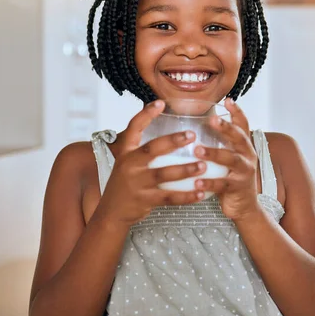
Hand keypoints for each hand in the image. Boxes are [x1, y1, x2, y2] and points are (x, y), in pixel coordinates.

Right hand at [95, 100, 206, 227]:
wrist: (111, 213)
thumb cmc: (125, 184)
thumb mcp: (126, 163)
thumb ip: (141, 151)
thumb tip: (166, 135)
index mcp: (125, 152)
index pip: (133, 128)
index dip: (146, 114)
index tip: (160, 102)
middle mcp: (129, 165)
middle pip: (152, 149)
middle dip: (172, 141)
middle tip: (192, 135)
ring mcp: (136, 183)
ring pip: (163, 174)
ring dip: (185, 170)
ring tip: (203, 165)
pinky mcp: (144, 200)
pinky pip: (169, 197)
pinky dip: (186, 196)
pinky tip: (201, 193)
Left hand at [194, 98, 261, 220]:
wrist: (245, 207)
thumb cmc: (230, 178)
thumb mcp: (229, 158)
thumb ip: (219, 143)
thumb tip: (194, 127)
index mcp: (244, 146)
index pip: (243, 125)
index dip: (237, 112)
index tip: (228, 101)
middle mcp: (248, 155)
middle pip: (239, 137)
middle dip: (226, 127)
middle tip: (212, 119)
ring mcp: (245, 171)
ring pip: (231, 159)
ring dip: (214, 153)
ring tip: (197, 150)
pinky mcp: (238, 188)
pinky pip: (223, 184)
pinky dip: (209, 182)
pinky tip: (197, 181)